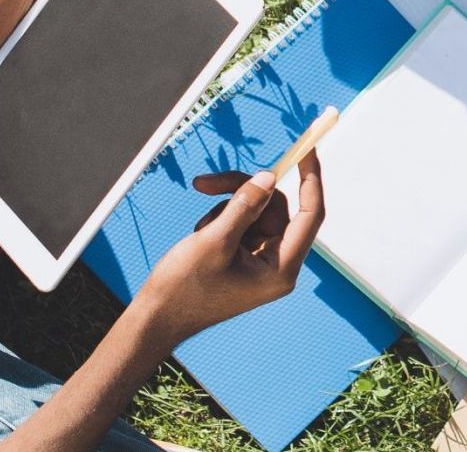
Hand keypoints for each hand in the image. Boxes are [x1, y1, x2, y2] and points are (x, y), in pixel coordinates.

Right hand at [137, 151, 325, 342]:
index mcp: (281, 269)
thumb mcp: (214, 240)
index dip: (311, 178)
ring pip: (256, 211)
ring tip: (198, 229)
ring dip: (226, 208)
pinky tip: (198, 236)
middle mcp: (277, 265)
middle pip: (275, 207)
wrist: (155, 319)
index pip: (310, 214)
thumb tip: (270, 177)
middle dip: (242, 191)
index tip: (308, 148)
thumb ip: (245, 206)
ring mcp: (261, 261)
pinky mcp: (244, 258)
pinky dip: (220, 220)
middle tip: (205, 182)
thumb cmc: (183, 288)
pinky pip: (242, 223)